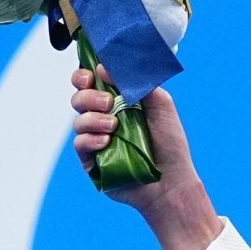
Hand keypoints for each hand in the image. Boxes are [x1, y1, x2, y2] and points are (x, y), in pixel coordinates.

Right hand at [71, 75, 222, 249]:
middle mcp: (104, 118)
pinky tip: (106, 142)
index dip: (84, 75)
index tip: (91, 74)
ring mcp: (96, 140)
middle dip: (88, 95)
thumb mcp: (161, 104)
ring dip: (93, 118)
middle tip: (109, 103)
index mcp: (118, 102)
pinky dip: (90, 139)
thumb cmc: (169, 143)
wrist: (172, 181)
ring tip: (114, 126)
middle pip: (79, 98)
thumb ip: (138, 82)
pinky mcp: (92, 162)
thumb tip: (106, 68)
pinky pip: (80, 144)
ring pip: (78, 120)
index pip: (90, 82)